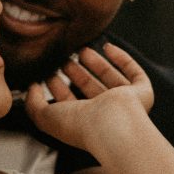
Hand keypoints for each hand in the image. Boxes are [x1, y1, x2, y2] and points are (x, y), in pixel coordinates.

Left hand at [24, 43, 153, 153]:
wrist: (112, 126)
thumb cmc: (79, 125)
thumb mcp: (45, 116)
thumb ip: (33, 103)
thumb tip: (32, 87)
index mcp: (83, 124)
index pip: (69, 103)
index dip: (58, 88)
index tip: (47, 74)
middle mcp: (105, 114)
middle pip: (89, 89)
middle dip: (76, 74)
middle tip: (64, 60)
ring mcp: (125, 104)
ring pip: (109, 79)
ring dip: (96, 64)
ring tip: (81, 50)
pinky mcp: (142, 93)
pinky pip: (134, 72)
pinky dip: (122, 59)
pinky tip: (108, 47)